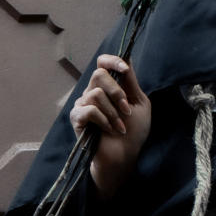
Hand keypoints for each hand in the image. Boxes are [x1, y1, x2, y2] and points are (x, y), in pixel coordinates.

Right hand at [69, 55, 150, 200]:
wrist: (124, 157)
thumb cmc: (134, 132)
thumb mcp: (139, 103)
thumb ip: (130, 82)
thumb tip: (127, 58)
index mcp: (108, 86)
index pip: (102, 63)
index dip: (112, 61)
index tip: (125, 69)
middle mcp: (93, 92)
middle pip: (99, 74)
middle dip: (117, 92)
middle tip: (126, 111)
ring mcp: (83, 104)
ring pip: (95, 93)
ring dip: (113, 112)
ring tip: (120, 127)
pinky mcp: (77, 119)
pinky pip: (89, 109)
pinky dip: (103, 120)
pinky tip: (109, 130)